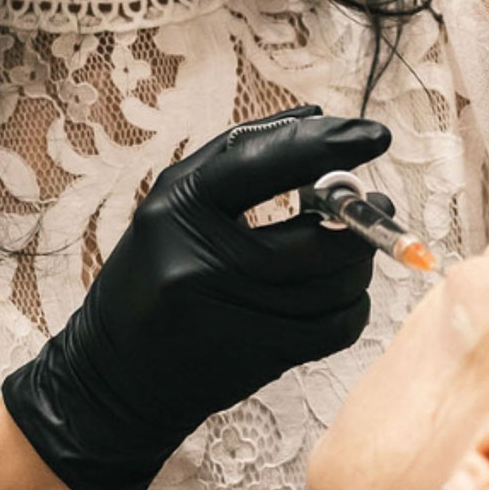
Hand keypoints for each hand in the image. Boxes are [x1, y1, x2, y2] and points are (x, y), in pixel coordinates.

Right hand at [2, 104, 392, 489]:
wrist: (114, 375)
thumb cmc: (149, 277)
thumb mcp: (172, 205)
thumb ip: (238, 156)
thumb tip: (315, 114)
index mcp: (178, 210)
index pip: (262, 164)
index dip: (326, 146)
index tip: (374, 136)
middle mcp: (203, 263)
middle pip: (315, 239)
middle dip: (360, 219)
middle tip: (374, 203)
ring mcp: (235, 316)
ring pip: (336, 285)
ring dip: (358, 262)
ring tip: (349, 248)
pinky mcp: (260, 356)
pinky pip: (338, 328)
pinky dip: (353, 305)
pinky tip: (339, 292)